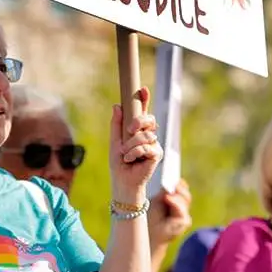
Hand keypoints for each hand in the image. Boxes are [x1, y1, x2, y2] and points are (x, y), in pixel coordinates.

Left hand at [109, 86, 162, 204]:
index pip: (143, 112)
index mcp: (137, 130)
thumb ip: (116, 125)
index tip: (142, 89)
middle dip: (139, 121)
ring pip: (146, 135)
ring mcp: (154, 144)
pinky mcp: (157, 154)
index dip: (144, 100)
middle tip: (129, 129)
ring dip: (132, 144)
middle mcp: (148, 135)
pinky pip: (147, 147)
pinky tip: (130, 159)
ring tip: (125, 154)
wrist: (123, 182)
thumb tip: (117, 106)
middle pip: (149, 119)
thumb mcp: (114, 141)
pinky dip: (135, 153)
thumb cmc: (119, 163)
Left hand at [148, 178, 192, 247]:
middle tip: (172, 181)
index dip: (179, 181)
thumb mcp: (157, 201)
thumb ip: (164, 192)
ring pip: (185, 200)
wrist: (149, 235)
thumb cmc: (151, 217)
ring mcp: (185, 214)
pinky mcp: (184, 221)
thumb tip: (168, 184)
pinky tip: (168, 198)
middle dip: (179, 187)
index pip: (182, 187)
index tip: (173, 171)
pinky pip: (181, 210)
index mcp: (177, 199)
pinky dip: (175, 203)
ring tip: (168, 189)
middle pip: (185, 193)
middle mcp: (183, 206)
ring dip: (176, 194)